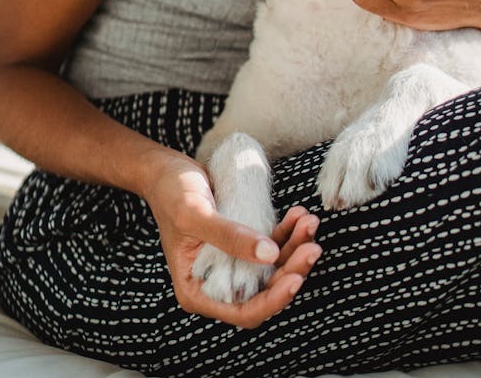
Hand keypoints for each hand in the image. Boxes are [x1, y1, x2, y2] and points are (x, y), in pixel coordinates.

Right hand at [144, 151, 320, 327]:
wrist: (167, 170)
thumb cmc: (173, 193)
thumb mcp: (196, 214)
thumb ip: (230, 237)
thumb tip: (269, 255)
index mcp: (198, 290)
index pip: (242, 311)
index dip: (272, 300)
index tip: (296, 278)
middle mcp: (216, 282)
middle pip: (264, 290)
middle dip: (292, 269)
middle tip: (312, 246)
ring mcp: (231, 263)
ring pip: (273, 268)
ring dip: (295, 248)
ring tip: (309, 222)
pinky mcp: (242, 244)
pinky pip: (271, 246)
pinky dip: (287, 233)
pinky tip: (298, 215)